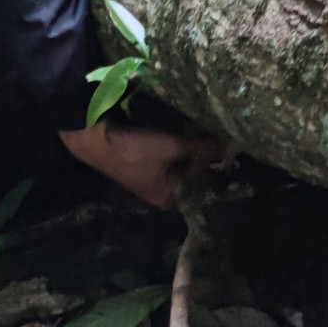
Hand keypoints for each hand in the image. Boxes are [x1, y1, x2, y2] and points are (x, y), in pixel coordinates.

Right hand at [60, 120, 223, 208]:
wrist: (94, 137)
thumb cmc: (134, 150)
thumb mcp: (173, 148)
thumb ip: (204, 149)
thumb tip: (234, 148)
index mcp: (168, 199)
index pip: (202, 185)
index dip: (216, 166)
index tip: (229, 149)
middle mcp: (160, 192)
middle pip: (191, 173)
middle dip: (202, 154)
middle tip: (215, 134)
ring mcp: (150, 177)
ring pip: (179, 161)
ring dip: (189, 146)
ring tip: (201, 128)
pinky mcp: (142, 160)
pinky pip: (167, 154)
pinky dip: (175, 143)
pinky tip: (182, 127)